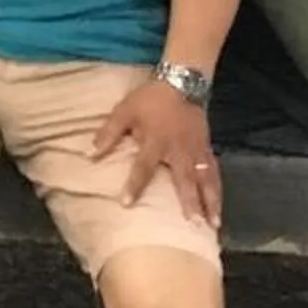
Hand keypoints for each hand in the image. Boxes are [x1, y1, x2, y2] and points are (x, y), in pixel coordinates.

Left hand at [91, 76, 221, 225]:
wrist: (181, 83)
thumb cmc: (150, 99)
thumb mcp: (124, 111)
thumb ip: (108, 133)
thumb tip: (89, 155)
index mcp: (156, 142)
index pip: (143, 167)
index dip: (134, 185)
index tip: (126, 204)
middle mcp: (179, 150)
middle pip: (185, 179)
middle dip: (189, 201)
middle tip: (192, 224)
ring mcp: (197, 150)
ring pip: (206, 179)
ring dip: (210, 202)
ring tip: (213, 224)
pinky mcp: (207, 148)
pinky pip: (214, 172)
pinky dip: (217, 189)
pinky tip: (218, 206)